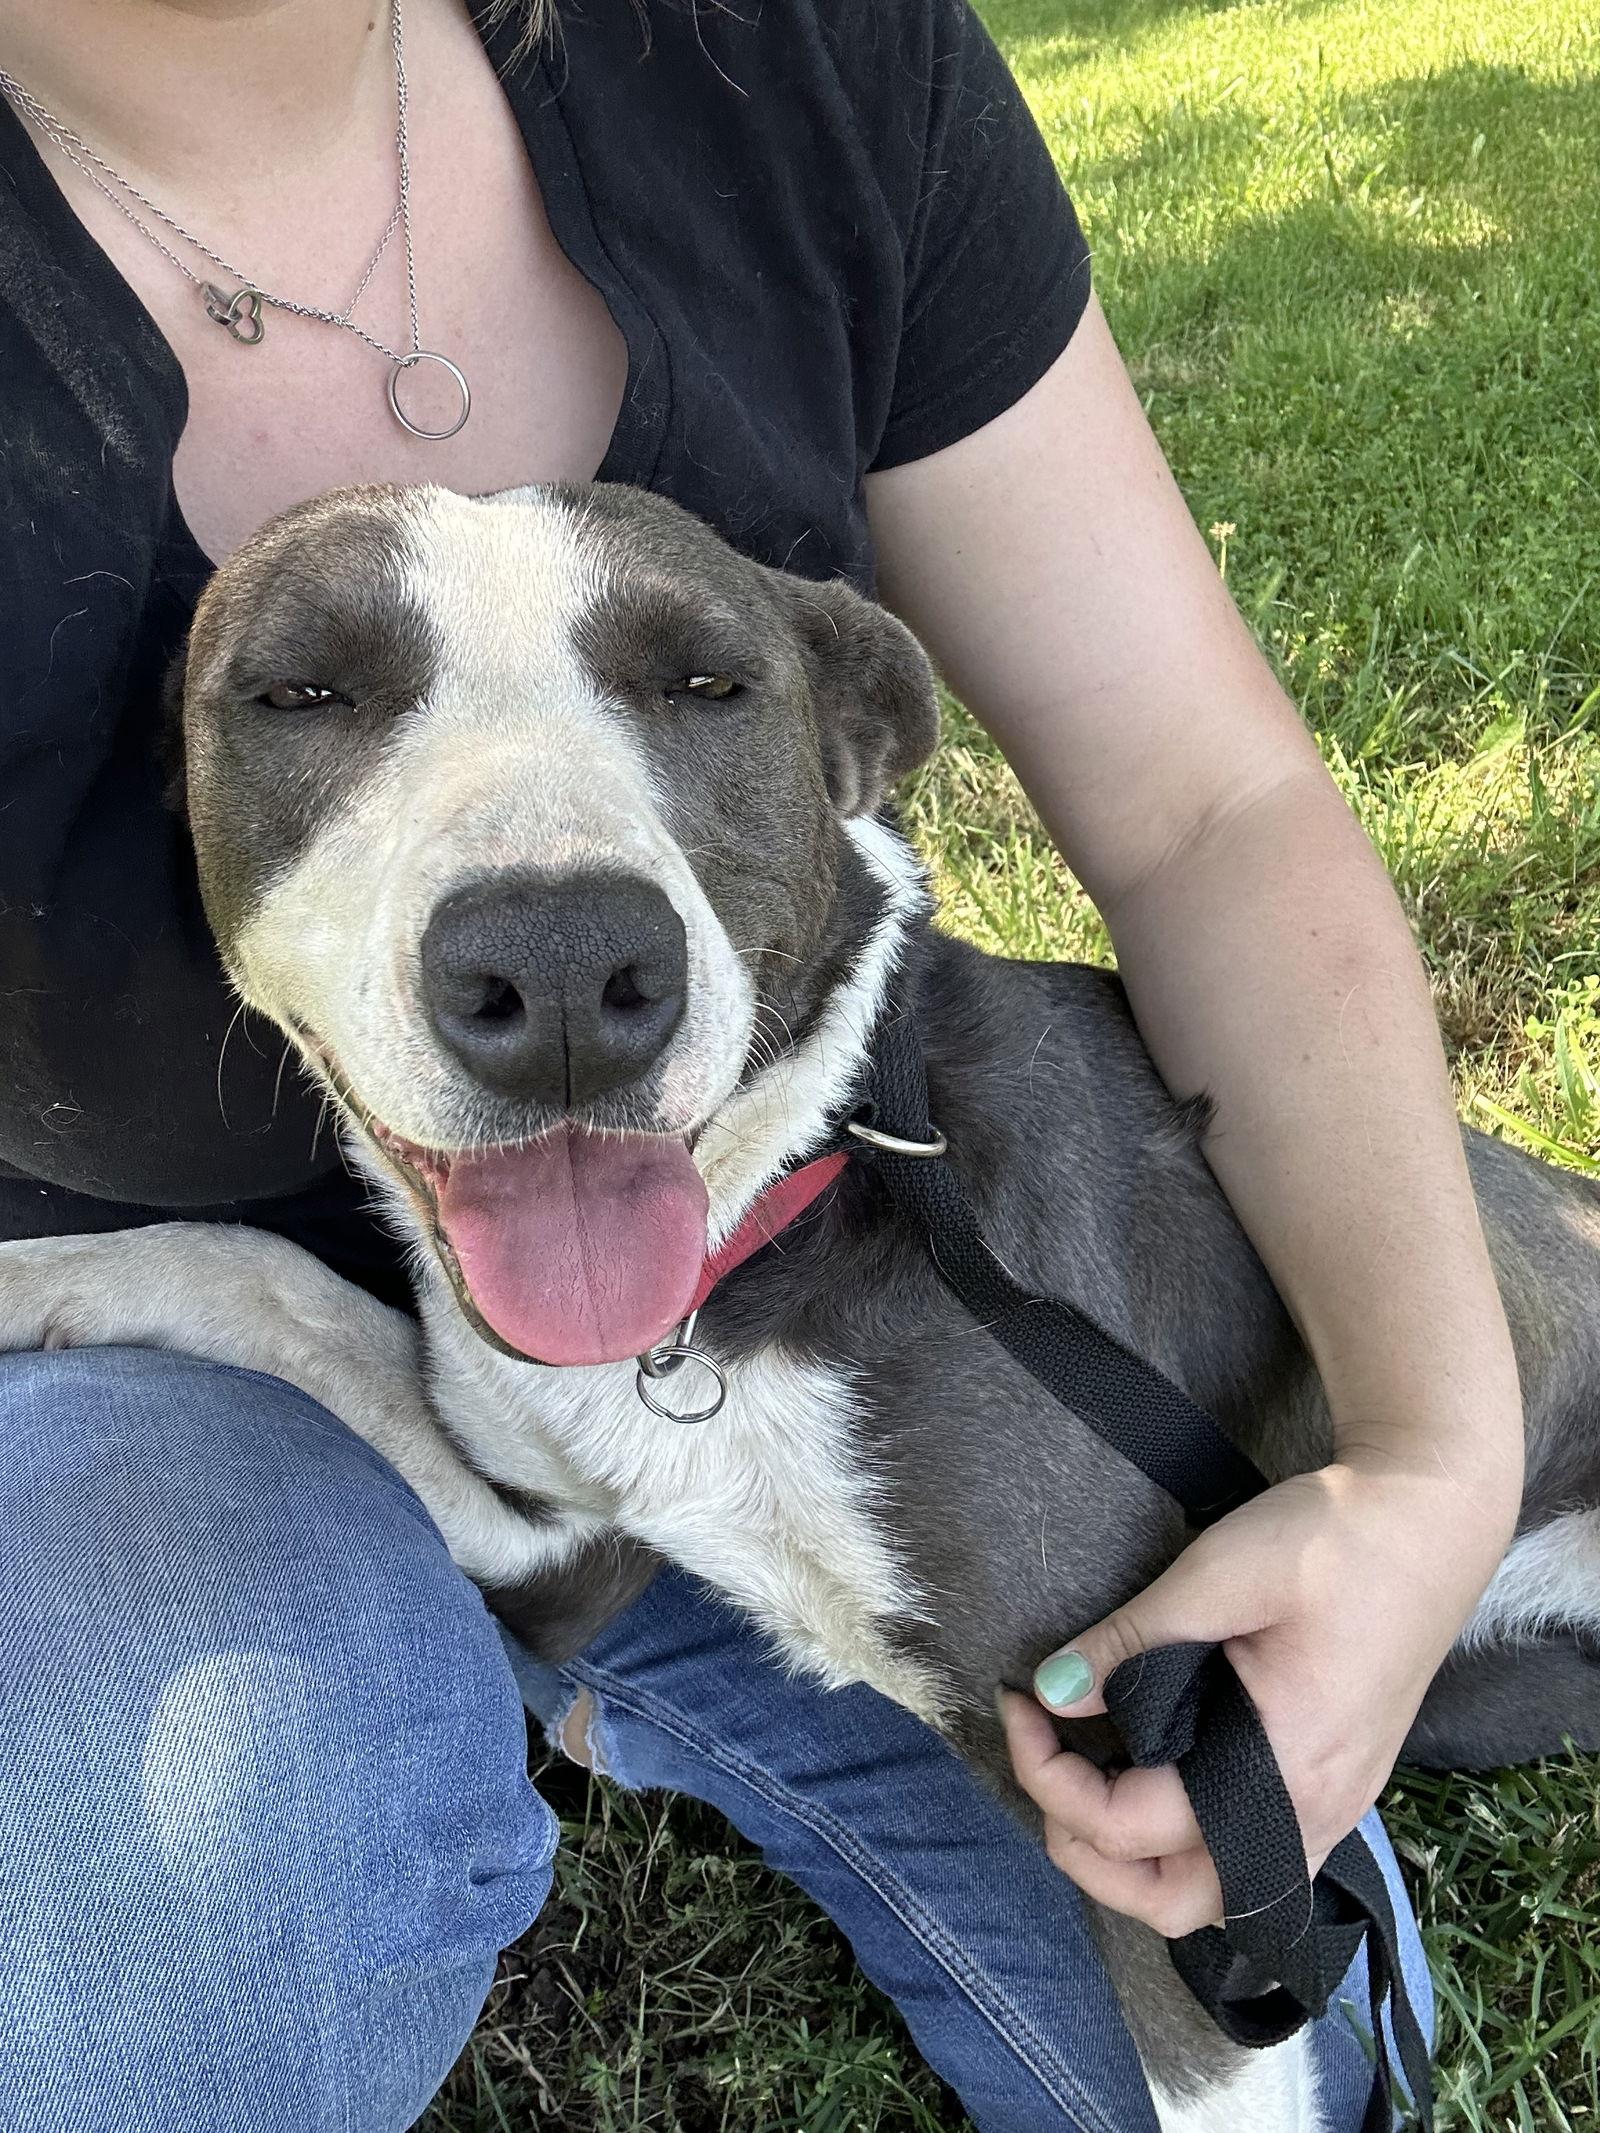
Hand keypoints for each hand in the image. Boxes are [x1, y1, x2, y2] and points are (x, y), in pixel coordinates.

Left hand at [1000, 1456, 1516, 1936]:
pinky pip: (1247, 1857)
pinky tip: (1148, 1769)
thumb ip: (1132, 1639)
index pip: (1135, 1828)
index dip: (1051, 1776)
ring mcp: (1330, 1806)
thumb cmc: (1334, 1539)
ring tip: (1083, 1776)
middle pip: (1175, 1903)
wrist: (1428, 1520)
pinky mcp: (1331, 1783)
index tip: (1020, 1703)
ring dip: (1133, 1859)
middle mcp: (1313, 1813)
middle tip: (1043, 1761)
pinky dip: (1181, 1841)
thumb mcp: (1219, 1572)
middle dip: (1086, 1851)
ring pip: (1212, 1892)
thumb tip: (1052, 1692)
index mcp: (1285, 1768)